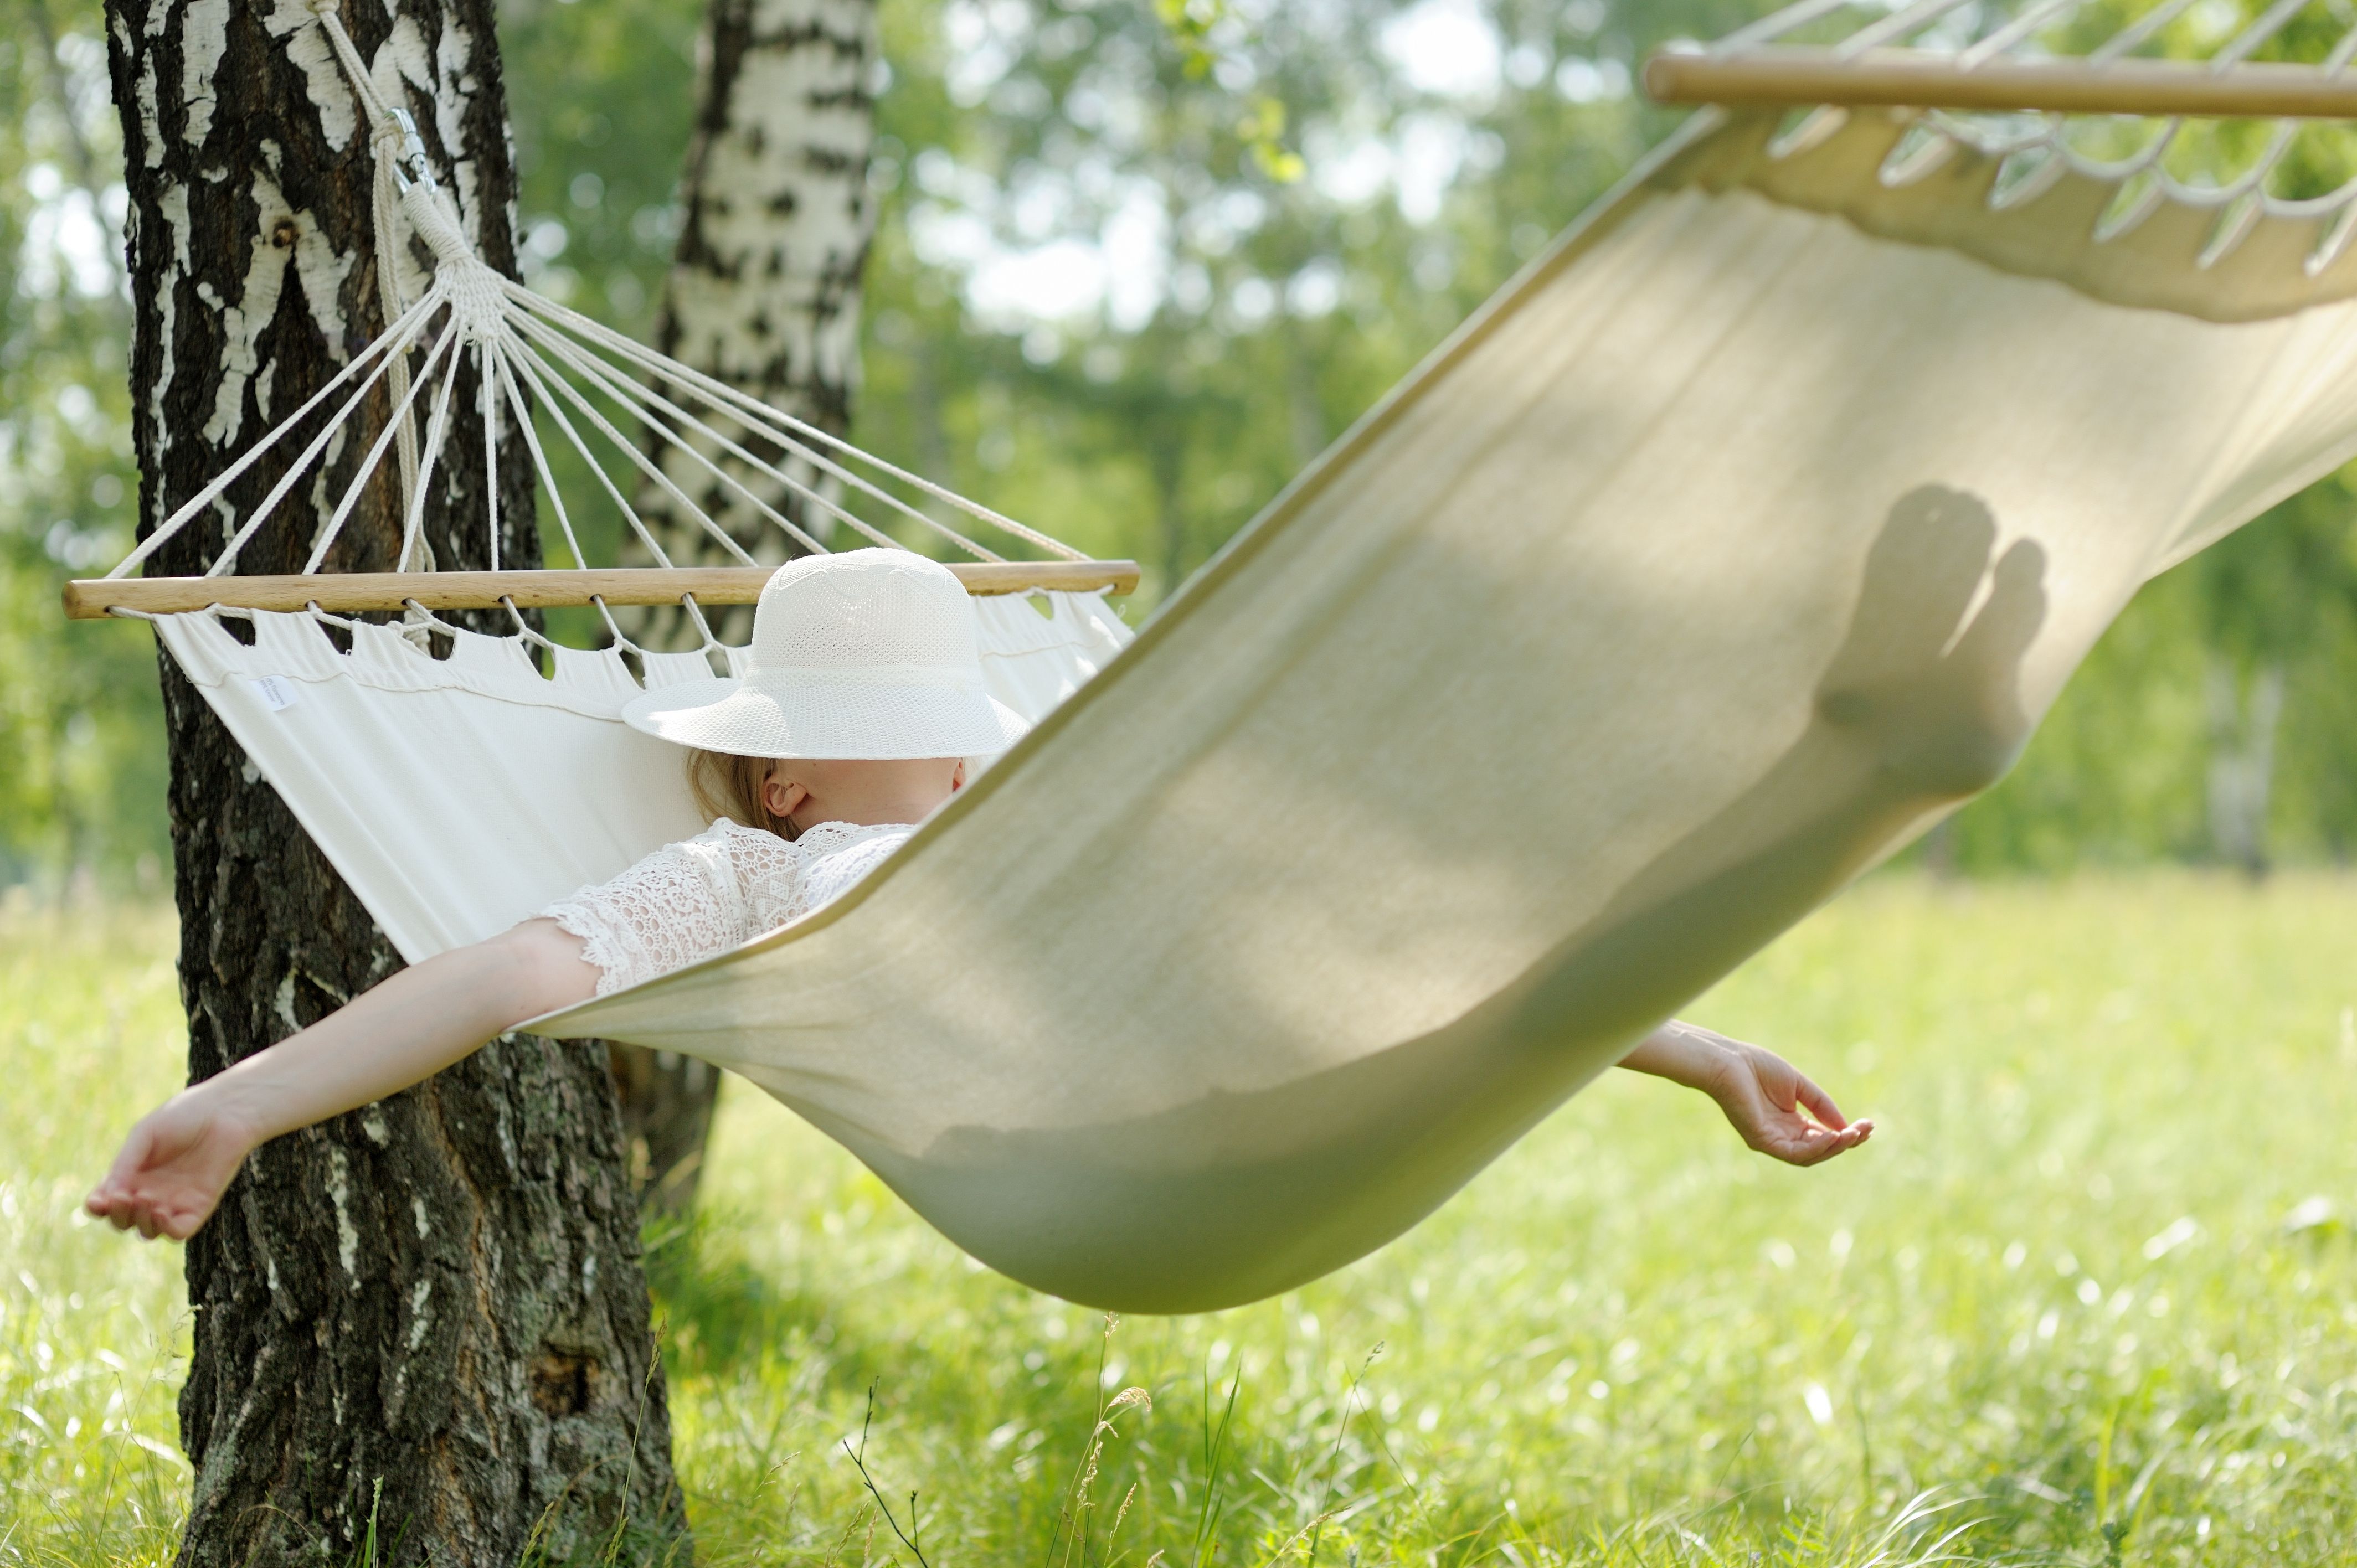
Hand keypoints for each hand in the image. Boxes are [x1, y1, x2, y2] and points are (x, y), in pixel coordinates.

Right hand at [84, 1088, 258, 1240]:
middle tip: (124, 1196)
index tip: (99, 1200)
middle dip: (117, 1215)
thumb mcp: (144, 1135)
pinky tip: (161, 1211)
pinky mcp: (199, 1208)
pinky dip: (166, 1229)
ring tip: (145, 1198)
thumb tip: (108, 1196)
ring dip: (140, 1221)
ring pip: (147, 1231)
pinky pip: (178, 1232)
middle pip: (122, 1221)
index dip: (97, 1207)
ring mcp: (173, 1203)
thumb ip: (125, 1164)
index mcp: (131, 1176)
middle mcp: (149, 1193)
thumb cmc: (183, 1117)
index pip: (104, 1203)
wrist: (225, 1112)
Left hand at [1618, 1022, 1872, 1167]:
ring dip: (1834, 1147)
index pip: (1823, 1136)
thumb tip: (1846, 1127)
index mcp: (1789, 1122)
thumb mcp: (1799, 1086)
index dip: (1846, 1133)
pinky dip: (1816, 1147)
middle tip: (1867, 1131)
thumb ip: (1821, 1105)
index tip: (1869, 1126)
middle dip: (1846, 1141)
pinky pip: (1794, 1153)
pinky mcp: (1762, 1141)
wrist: (1729, 1061)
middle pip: (1820, 1148)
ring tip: (1854, 1135)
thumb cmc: (1758, 1068)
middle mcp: (1781, 1135)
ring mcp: (1771, 1141)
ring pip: (1809, 1155)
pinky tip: (1833, 1136)